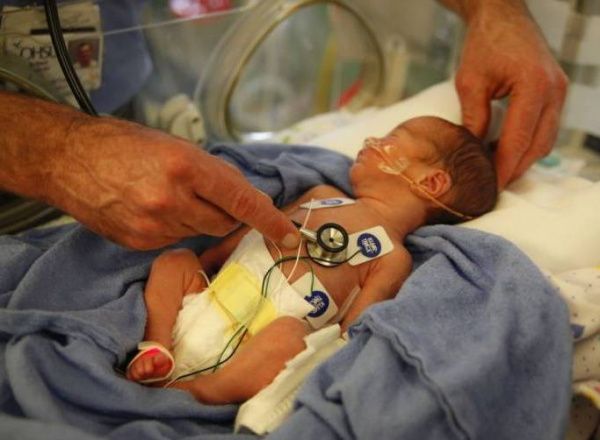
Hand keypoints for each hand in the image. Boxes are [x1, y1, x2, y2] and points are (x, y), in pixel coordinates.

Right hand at [46, 116, 298, 249]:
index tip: (291, 237)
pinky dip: (175, 229)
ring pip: (200, 234)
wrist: (68, 159)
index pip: (242, 201)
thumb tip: (245, 199)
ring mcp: (154, 225)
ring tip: (169, 197)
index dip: (270, 220)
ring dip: (197, 220)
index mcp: (187, 166)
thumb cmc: (124, 144)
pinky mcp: (139, 242)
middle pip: (224, 223)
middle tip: (208, 197)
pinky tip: (153, 210)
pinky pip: (175, 242)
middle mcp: (173, 199)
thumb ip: (212, 174)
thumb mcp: (176, 146)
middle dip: (226, 214)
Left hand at [454, 1, 567, 187]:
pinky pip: (545, 129)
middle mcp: (554, 91)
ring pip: (544, 141)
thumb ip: (474, 118)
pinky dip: (527, 144)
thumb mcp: (470, 82)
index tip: (489, 188)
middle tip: (489, 186)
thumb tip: (471, 153)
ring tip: (493, 170)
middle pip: (537, 146)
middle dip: (513, 169)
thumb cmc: (485, 44)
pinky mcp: (556, 94)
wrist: (503, 17)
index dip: (503, 168)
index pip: (518, 140)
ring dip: (521, 158)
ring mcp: (559, 92)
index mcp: (534, 87)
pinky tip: (503, 150)